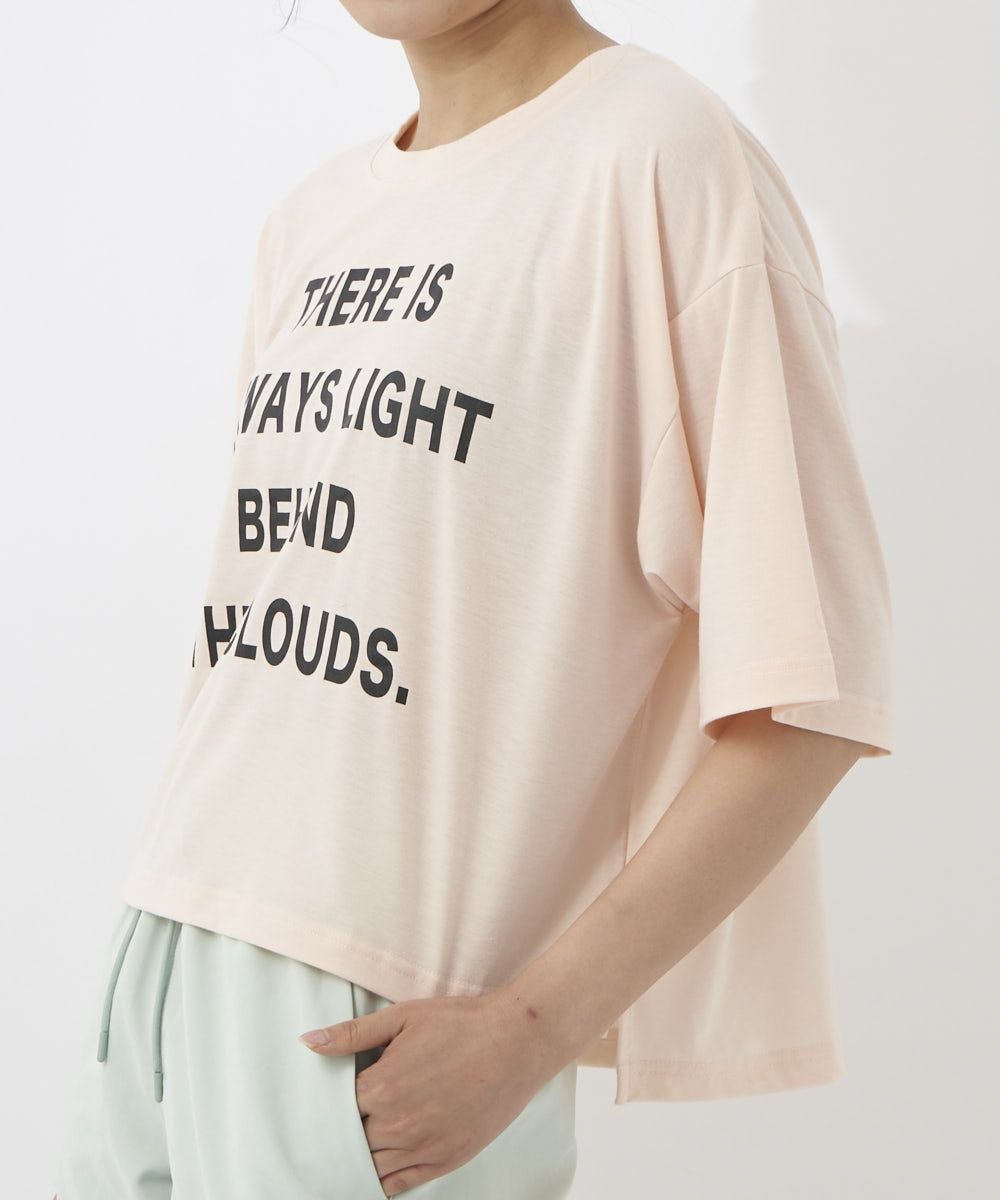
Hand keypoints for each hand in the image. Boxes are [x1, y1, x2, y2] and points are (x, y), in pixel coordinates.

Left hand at [298, 991, 559, 1195]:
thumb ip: (352, 1034)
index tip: (331, 1096)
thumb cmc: (459, 1023)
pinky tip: (375, 1168)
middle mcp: (398, 1123)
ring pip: (371, 1165)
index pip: (336, 1109)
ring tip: (357, 1140)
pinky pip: (399, 1184)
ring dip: (361, 1154)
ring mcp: (423, 1146)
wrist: (516, 1041)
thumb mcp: (403, 1017)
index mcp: (383, 1086)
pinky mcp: (446, 1159)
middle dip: (345, 1129)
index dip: (330, 1103)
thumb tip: (307, 1042)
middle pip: (351, 1139)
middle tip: (344, 1118)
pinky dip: (382, 1179)